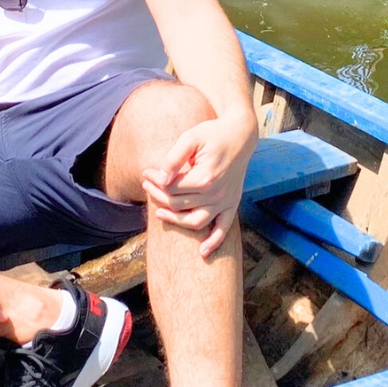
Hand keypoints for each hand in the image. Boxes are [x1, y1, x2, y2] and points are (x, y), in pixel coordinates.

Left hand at [141, 114, 256, 258]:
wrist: (240, 135)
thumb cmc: (212, 134)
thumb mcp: (190, 138)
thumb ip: (173, 159)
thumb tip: (159, 179)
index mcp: (204, 177)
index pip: (171, 188)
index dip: (154, 181)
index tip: (146, 172)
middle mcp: (216, 194)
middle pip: (178, 204)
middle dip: (158, 195)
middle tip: (147, 184)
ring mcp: (225, 201)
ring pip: (195, 221)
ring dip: (175, 220)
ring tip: (159, 212)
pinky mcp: (232, 204)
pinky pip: (224, 228)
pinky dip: (215, 241)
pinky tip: (203, 252)